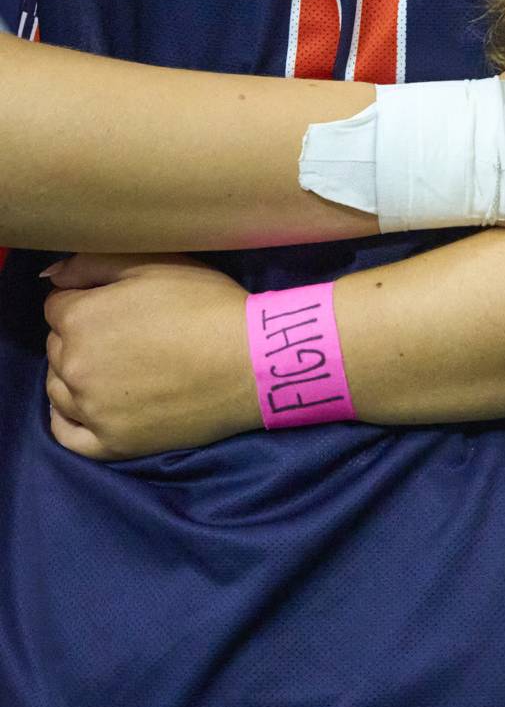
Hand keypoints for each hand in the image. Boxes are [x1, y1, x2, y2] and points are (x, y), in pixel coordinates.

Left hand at [43, 254, 259, 459]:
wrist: (250, 360)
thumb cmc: (205, 304)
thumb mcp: (152, 264)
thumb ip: (92, 263)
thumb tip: (51, 275)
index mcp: (80, 318)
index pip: (57, 306)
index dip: (86, 300)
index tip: (116, 304)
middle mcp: (75, 366)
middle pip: (57, 346)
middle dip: (81, 336)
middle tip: (124, 333)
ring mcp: (91, 409)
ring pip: (58, 388)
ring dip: (75, 374)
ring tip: (113, 366)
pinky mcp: (112, 443)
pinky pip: (66, 435)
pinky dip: (68, 418)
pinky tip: (85, 406)